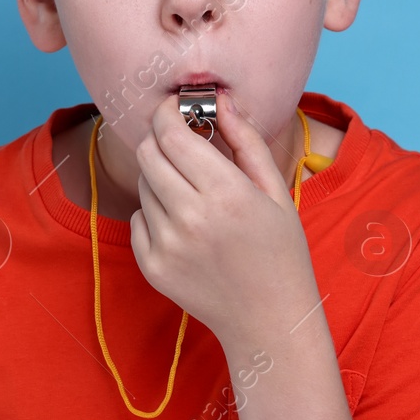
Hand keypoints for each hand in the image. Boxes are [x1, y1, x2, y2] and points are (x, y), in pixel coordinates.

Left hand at [127, 91, 321, 353]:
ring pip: (143, 185)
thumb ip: (245, 139)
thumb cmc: (280, 251)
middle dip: (162, 139)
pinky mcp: (152, 267)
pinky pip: (139, 218)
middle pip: (148, 153)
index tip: (176, 108)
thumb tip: (219, 100)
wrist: (269, 320)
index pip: (172, 134)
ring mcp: (167, 245)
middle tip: (182, 143)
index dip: (168, 112)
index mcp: (226, 193)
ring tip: (194, 194)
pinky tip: (186, 225)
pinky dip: (155, 212)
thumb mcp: (275, 190)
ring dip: (162, 177)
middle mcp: (191, 217)